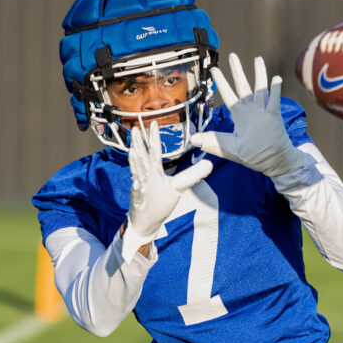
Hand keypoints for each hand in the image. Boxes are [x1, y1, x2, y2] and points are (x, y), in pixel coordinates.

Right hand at [121, 122, 212, 258]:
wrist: (148, 220)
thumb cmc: (160, 201)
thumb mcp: (179, 186)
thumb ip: (192, 175)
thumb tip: (209, 164)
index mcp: (154, 171)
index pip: (155, 151)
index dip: (154, 138)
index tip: (153, 123)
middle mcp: (146, 175)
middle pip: (142, 157)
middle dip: (139, 143)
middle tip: (135, 128)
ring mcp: (141, 186)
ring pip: (137, 171)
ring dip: (134, 161)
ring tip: (133, 150)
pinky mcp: (139, 198)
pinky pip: (137, 191)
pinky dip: (136, 185)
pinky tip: (136, 182)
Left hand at [189, 53, 308, 178]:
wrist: (272, 162)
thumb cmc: (252, 156)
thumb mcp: (228, 149)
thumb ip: (212, 142)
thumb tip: (193, 140)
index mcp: (240, 116)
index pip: (228, 95)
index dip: (221, 83)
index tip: (214, 70)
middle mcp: (251, 110)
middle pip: (243, 86)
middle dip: (237, 71)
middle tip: (232, 55)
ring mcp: (263, 112)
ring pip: (260, 88)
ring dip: (259, 73)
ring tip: (258, 59)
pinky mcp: (274, 116)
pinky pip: (275, 100)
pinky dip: (275, 89)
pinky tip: (276, 78)